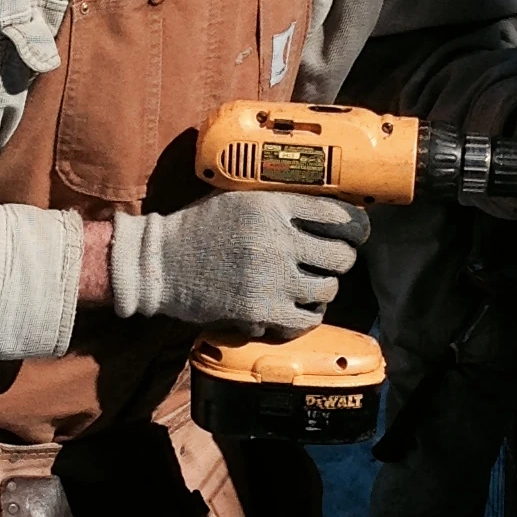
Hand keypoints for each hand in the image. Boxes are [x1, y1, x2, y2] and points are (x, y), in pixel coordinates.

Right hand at [110, 192, 371, 337]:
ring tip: (310, 286)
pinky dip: (307, 315)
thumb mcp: (236, 197)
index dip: (355, 225)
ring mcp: (271, 278)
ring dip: (323, 288)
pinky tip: (296, 308)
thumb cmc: (197, 227)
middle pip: (340, 255)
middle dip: (340, 259)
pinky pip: (307, 319)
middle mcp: (276, 240)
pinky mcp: (261, 311)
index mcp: (272, 206)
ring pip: (328, 289)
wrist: (158, 265)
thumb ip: (277, 199)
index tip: (358, 233)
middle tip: (330, 262)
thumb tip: (324, 202)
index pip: (336, 214)